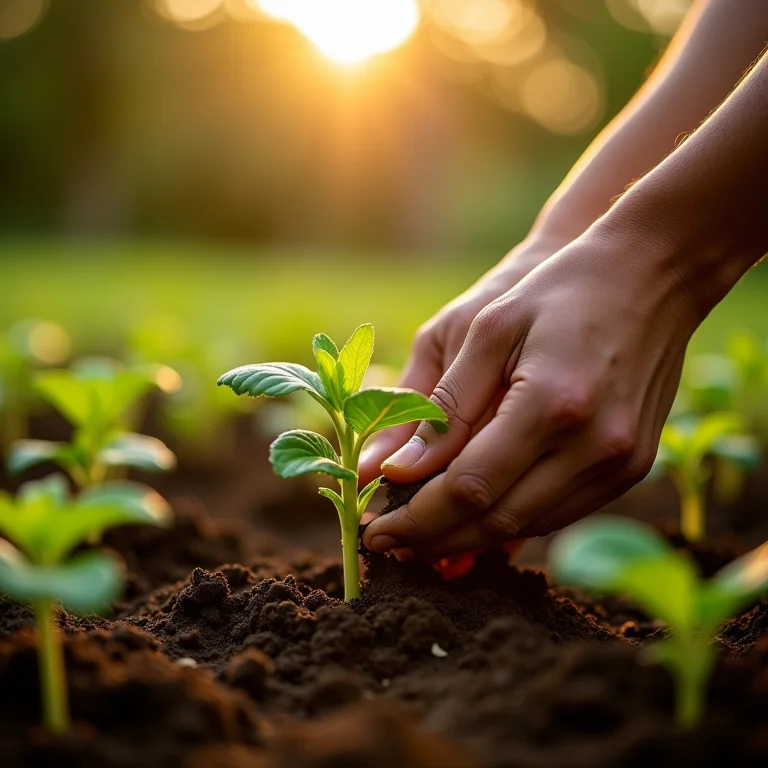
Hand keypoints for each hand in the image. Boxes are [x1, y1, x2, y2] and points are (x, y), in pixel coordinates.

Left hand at [361, 224, 700, 558]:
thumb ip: (441, 406)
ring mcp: (621, 462)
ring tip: (423, 536)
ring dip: (470, 539)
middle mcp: (595, 445)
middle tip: (391, 544)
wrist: (650, 276)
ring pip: (528, 526)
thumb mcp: (488, 331)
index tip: (376, 531)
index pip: (468, 488)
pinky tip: (476, 515)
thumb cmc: (558, 292)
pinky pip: (560, 513)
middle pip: (497, 521)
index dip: (416, 517)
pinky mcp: (633, 468)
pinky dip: (511, 521)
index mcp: (552, 404)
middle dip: (435, 541)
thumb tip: (391, 471)